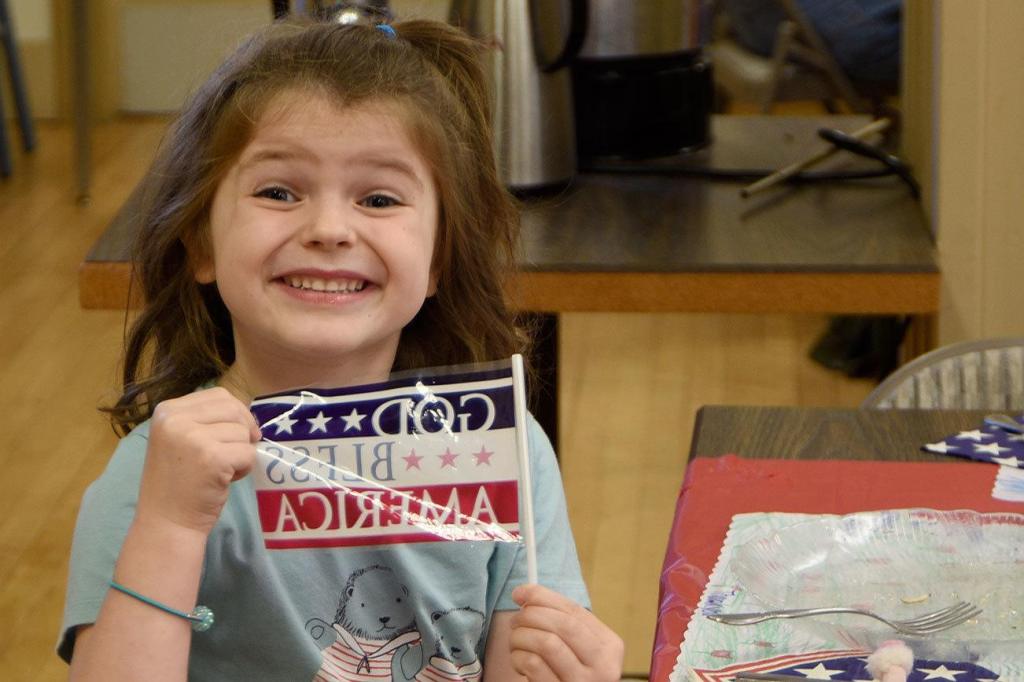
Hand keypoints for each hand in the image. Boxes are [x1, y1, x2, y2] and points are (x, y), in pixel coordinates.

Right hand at [136, 386, 260, 535]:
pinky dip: (245, 468)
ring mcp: (193, 437)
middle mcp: (175, 419)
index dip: (235, 415)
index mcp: (167, 410)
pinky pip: (248, 452)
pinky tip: (225, 480)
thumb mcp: (180, 439)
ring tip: (221, 470)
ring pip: (243, 431)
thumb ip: (205, 419)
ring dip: (241, 452)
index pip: (218, 395)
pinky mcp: (212, 457)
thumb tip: (245, 411)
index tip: (229, 437)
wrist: (166, 523)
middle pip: (234, 409)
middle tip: (233, 454)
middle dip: (243, 431)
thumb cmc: (177, 483)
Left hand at [508, 584, 623, 680]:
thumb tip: (524, 593)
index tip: (520, 592)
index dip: (544, 597)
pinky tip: (519, 661)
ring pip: (547, 643)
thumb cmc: (570, 672)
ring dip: (522, 637)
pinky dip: (519, 657)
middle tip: (515, 620)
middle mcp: (604, 667)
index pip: (575, 611)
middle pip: (563, 625)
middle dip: (531, 615)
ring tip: (516, 641)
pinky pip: (534, 665)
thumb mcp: (577, 648)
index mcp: (610, 646)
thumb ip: (560, 620)